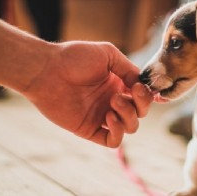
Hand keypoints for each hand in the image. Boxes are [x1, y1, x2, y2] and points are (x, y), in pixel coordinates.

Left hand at [22, 41, 152, 146]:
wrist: (47, 70)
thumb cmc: (75, 58)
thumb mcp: (108, 54)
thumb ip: (128, 68)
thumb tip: (142, 84)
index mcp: (118, 84)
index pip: (142, 96)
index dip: (148, 96)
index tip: (141, 88)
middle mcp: (113, 101)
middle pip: (140, 113)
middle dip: (140, 105)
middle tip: (122, 93)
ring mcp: (102, 116)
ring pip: (130, 127)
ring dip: (128, 116)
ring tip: (112, 101)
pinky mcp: (90, 129)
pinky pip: (113, 141)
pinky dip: (117, 132)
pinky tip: (108, 117)